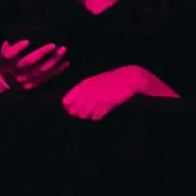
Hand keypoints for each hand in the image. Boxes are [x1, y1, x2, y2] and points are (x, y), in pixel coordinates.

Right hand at [0, 36, 68, 99]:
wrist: (7, 84)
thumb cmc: (7, 63)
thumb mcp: (3, 54)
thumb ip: (8, 46)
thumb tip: (15, 35)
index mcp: (6, 62)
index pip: (9, 55)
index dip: (18, 49)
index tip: (27, 41)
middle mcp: (16, 71)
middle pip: (29, 62)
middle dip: (42, 53)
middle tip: (53, 45)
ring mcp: (26, 79)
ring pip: (41, 70)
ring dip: (53, 60)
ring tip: (62, 50)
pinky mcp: (34, 84)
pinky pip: (47, 77)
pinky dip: (58, 70)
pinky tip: (66, 62)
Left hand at [61, 63, 176, 120]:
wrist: (127, 78)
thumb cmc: (110, 81)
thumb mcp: (94, 82)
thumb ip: (83, 91)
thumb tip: (71, 105)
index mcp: (84, 84)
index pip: (67, 100)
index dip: (68, 107)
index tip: (72, 109)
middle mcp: (88, 91)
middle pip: (74, 110)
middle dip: (78, 113)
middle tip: (85, 112)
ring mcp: (97, 97)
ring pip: (84, 114)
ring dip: (87, 115)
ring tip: (93, 112)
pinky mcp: (106, 104)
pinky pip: (96, 116)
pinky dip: (97, 116)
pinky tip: (100, 113)